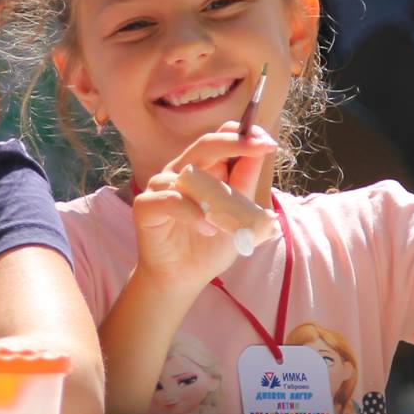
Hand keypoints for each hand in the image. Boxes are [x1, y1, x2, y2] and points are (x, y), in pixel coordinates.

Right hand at [131, 124, 279, 291]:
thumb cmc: (210, 245)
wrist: (183, 278)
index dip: (243, 135)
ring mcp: (161, 187)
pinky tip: (206, 228)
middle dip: (235, 143)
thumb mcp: (238, 216)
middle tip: (260, 146)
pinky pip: (169, 199)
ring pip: (188, 174)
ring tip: (227, 223)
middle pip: (206, 144)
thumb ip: (245, 186)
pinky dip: (191, 212)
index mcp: (203, 169)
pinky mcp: (146, 207)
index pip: (220, 137)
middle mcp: (180, 171)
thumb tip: (261, 154)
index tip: (267, 142)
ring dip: (215, 196)